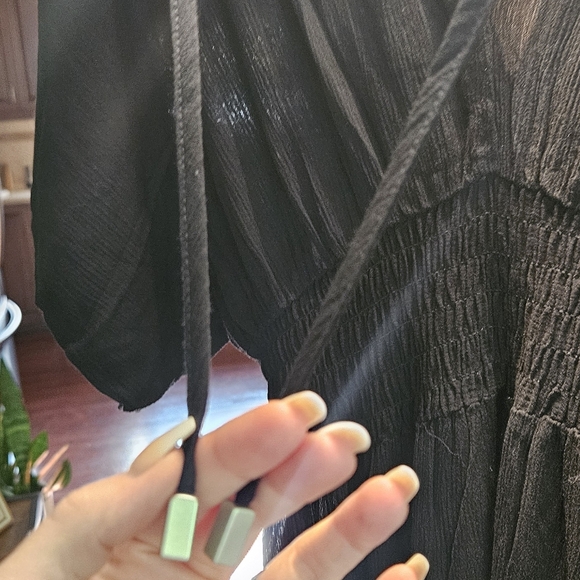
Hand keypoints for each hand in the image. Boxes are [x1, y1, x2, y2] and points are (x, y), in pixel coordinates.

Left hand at [0, 391, 427, 579]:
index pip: (207, 473)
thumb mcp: (47, 569)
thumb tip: (174, 451)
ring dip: (349, 525)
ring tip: (393, 488)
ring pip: (298, 560)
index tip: (297, 413)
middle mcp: (194, 563)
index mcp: (144, 532)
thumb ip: (104, 508)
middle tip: (348, 438)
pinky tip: (405, 571)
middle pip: (260, 504)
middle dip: (305, 467)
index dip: (251, 440)